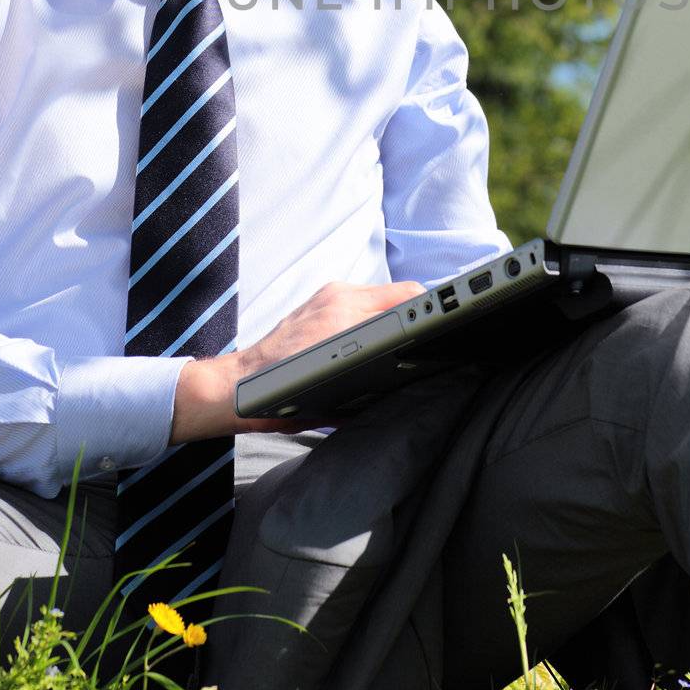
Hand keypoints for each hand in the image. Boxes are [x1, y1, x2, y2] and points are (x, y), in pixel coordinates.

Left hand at [170, 278, 425, 441]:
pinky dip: (373, 314)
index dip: (433, 310)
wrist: (240, 386)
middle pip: (400, 294)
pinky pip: (360, 299)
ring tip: (406, 339)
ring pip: (381, 296)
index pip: (408, 298)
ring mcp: (328, 296)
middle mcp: (339, 298)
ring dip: (396, 313)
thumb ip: (376, 375)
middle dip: (420, 313)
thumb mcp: (339, 395)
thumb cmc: (282, 395)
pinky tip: (372, 338)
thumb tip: (409, 373)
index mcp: (348, 315)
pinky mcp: (320, 300)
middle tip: (434, 338)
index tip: (450, 324)